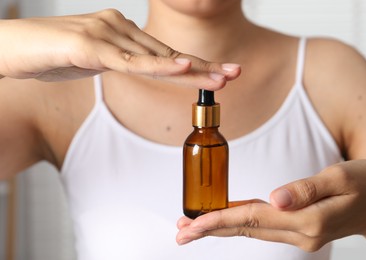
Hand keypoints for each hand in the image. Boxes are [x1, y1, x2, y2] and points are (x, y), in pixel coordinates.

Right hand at [0, 9, 239, 88]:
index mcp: (120, 33)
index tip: (219, 74)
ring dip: (190, 68)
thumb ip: (116, 62)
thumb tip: (136, 66)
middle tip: (235, 73)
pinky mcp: (88, 45)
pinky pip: (128, 60)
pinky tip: (182, 66)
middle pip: (167, 52)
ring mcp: (104, 34)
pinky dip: (156, 65)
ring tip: (222, 76)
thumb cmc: (47, 56)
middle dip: (203, 66)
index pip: (163, 53)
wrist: (7, 50)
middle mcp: (117, 28)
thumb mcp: (91, 62)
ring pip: (154, 56)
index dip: (193, 66)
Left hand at [176, 160, 365, 255]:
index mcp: (307, 219)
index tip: (193, 224)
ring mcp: (299, 235)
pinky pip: (262, 227)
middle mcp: (299, 233)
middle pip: (245, 230)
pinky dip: (239, 225)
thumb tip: (276, 197)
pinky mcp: (299, 230)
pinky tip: (224, 221)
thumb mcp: (342, 177)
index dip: (220, 220)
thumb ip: (307, 188)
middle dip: (210, 230)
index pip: (253, 219)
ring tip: (192, 227)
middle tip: (180, 233)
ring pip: (250, 231)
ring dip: (220, 229)